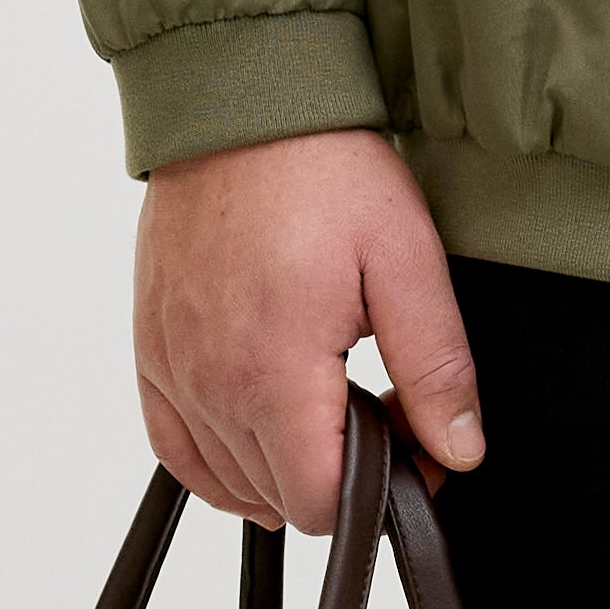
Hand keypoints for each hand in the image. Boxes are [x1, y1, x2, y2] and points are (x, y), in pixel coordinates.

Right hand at [133, 131, 485, 533]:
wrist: (240, 106)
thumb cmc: (320, 170)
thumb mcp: (406, 261)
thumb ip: (435, 367)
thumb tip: (458, 448)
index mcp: (273, 371)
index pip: (321, 502)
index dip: (384, 487)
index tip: (414, 444)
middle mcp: (210, 382)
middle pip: (279, 497)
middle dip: (342, 472)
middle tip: (384, 408)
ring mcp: (172, 370)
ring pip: (230, 482)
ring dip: (284, 466)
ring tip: (328, 402)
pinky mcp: (151, 352)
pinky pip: (175, 449)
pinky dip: (219, 462)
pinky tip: (261, 436)